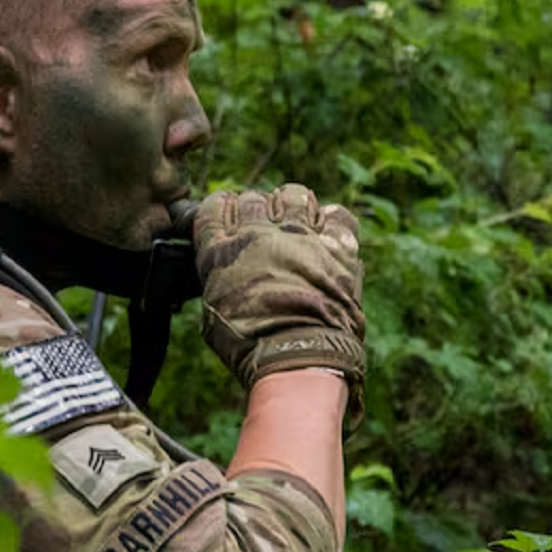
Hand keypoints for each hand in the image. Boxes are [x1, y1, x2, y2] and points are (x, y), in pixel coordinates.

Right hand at [194, 184, 363, 392]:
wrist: (297, 356)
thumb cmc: (250, 346)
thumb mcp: (213, 314)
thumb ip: (217, 283)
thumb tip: (222, 278)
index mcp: (222, 251)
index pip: (214, 207)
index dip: (220, 210)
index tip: (226, 217)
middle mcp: (258, 234)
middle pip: (253, 199)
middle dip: (255, 210)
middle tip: (263, 230)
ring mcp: (300, 235)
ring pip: (294, 195)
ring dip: (292, 205)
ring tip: (295, 223)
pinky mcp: (336, 245)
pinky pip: (337, 214)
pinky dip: (332, 220)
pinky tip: (326, 232)